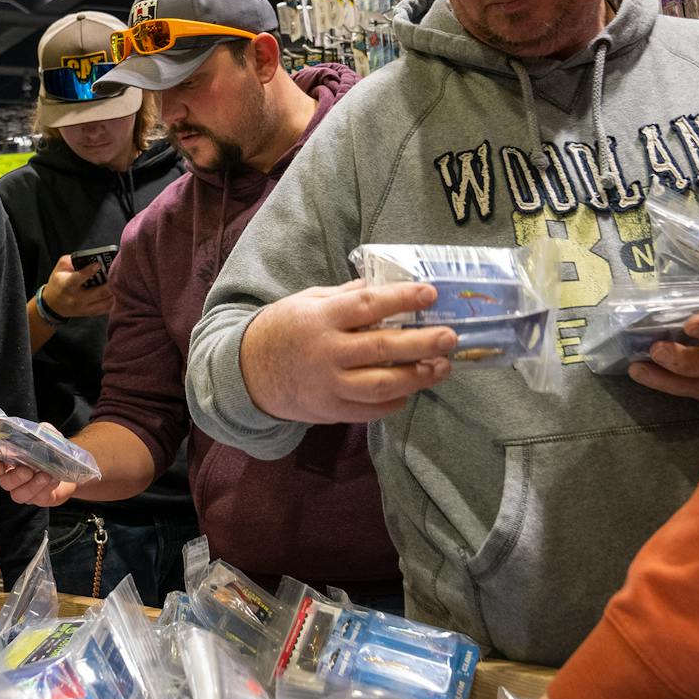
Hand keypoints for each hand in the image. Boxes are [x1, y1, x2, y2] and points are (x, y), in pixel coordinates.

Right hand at [0, 429, 77, 507]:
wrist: (72, 467)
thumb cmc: (53, 451)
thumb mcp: (48, 436)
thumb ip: (40, 431)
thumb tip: (38, 431)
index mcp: (10, 460)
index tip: (1, 465)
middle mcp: (14, 477)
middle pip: (5, 482)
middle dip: (15, 477)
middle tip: (28, 470)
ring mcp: (25, 490)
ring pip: (18, 495)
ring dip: (32, 485)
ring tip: (46, 475)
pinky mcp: (39, 498)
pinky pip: (37, 498)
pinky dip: (45, 488)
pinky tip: (53, 480)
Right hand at [40, 253, 112, 319]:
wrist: (53, 305)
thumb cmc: (58, 283)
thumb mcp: (60, 268)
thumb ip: (72, 260)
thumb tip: (90, 257)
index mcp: (68, 285)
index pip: (79, 278)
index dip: (90, 270)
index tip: (99, 263)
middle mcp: (77, 298)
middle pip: (99, 292)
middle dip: (110, 283)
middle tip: (118, 273)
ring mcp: (85, 308)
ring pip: (106, 302)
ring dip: (115, 292)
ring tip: (122, 282)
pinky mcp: (91, 313)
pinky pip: (107, 309)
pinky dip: (115, 301)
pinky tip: (119, 292)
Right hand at [238, 280, 456, 424]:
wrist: (248, 372)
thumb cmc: (284, 329)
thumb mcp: (308, 301)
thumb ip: (346, 296)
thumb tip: (385, 287)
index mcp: (320, 318)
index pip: (366, 305)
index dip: (401, 299)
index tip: (429, 294)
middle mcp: (326, 352)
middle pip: (382, 348)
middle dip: (422, 343)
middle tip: (449, 337)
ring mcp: (329, 386)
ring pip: (382, 385)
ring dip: (417, 377)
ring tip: (442, 366)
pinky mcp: (331, 411)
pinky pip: (371, 411)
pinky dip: (396, 401)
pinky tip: (412, 388)